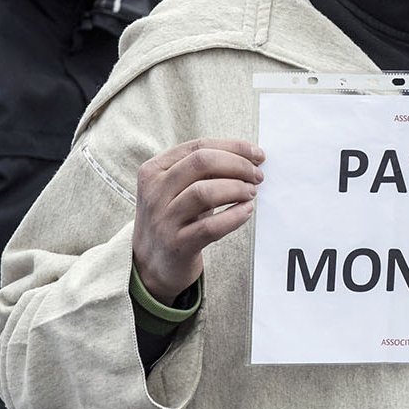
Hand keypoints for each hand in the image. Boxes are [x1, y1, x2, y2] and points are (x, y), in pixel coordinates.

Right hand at [133, 138, 264, 302]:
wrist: (152, 263)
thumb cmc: (173, 219)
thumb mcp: (176, 188)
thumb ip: (202, 170)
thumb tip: (247, 157)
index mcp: (154, 170)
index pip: (198, 146)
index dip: (233, 147)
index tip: (256, 154)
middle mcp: (155, 192)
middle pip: (201, 163)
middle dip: (237, 165)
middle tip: (256, 175)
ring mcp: (163, 219)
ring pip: (204, 192)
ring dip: (236, 188)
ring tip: (251, 193)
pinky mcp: (176, 244)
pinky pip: (210, 227)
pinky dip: (234, 216)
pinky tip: (245, 211)